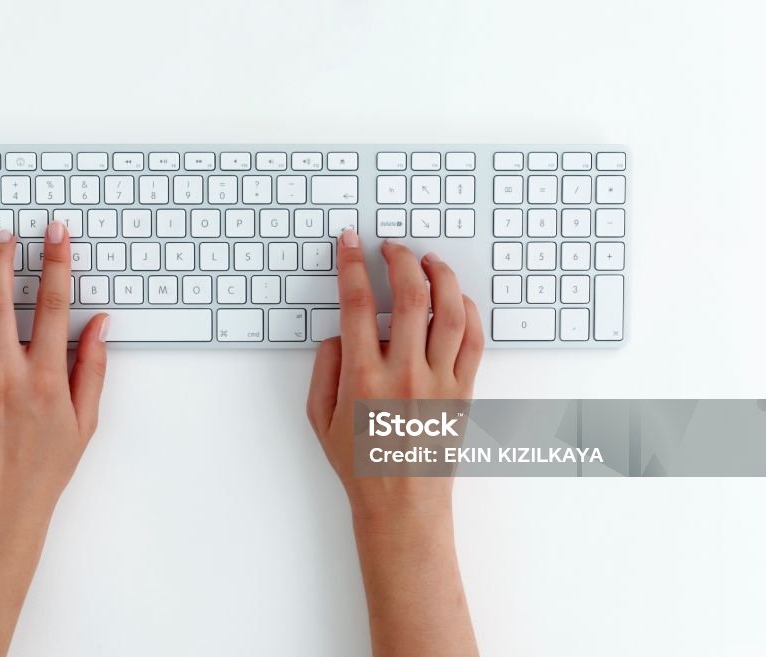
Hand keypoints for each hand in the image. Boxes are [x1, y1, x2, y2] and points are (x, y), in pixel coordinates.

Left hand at [0, 222, 107, 656]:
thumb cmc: (45, 470)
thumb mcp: (86, 422)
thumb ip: (93, 368)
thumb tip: (100, 323)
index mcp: (48, 381)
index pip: (56, 307)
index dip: (58, 263)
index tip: (56, 234)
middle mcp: (7, 376)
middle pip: (3, 301)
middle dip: (5, 259)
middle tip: (7, 236)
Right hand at [306, 230, 482, 519]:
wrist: (402, 505)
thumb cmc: (360, 464)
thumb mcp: (320, 418)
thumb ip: (324, 368)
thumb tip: (341, 332)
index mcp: (363, 379)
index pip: (358, 305)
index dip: (352, 264)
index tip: (350, 242)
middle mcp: (404, 375)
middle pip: (411, 297)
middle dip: (400, 259)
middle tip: (391, 246)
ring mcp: (440, 382)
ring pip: (451, 311)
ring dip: (441, 275)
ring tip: (428, 259)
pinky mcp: (464, 391)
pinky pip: (474, 340)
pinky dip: (469, 310)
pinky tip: (456, 298)